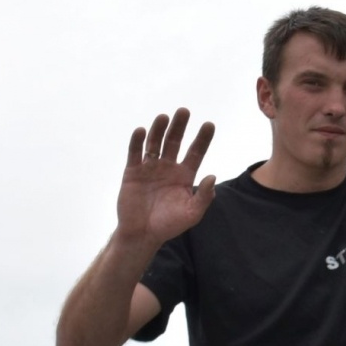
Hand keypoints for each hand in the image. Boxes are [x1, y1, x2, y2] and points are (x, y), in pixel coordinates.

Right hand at [117, 109, 217, 247]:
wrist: (143, 234)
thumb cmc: (169, 225)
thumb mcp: (192, 213)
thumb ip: (204, 196)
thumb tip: (212, 176)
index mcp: (185, 175)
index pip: (195, 152)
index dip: (202, 139)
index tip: (209, 124)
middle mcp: (168, 168)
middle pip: (175, 142)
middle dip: (179, 127)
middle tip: (184, 111)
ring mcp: (150, 168)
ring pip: (155, 144)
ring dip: (159, 130)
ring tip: (164, 117)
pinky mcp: (133, 172)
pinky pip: (135, 153)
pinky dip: (137, 142)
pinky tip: (142, 131)